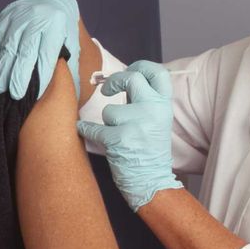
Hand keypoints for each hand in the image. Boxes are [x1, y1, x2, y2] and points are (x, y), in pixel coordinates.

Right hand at [0, 0, 80, 99]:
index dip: (41, 76)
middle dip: (19, 75)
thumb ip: (71, 64)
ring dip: (4, 69)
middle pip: (25, 51)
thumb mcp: (73, 42)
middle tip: (15, 94)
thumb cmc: (64, 28)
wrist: (52, 1)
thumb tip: (72, 91)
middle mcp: (37, 17)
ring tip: (2, 87)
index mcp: (56, 24)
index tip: (36, 94)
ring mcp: (19, 15)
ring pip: (8, 46)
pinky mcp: (6, 15)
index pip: (46, 54)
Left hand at [77, 60, 182, 211]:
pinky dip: (86, 130)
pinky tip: (85, 131)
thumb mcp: (154, 120)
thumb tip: (121, 78)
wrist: (151, 182)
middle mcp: (154, 111)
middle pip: (131, 78)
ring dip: (106, 122)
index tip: (129, 69)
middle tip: (106, 90)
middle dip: (113, 81)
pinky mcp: (120, 139)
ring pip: (109, 110)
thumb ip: (142, 100)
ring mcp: (138, 124)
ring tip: (115, 135)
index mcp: (164, 106)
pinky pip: (94, 128)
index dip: (141, 66)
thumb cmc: (148, 150)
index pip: (159, 73)